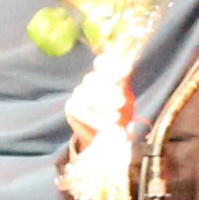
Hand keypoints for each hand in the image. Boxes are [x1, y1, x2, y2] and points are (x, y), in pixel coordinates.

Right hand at [59, 55, 131, 199]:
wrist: (106, 137)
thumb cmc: (119, 115)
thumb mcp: (127, 100)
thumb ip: (124, 84)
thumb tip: (126, 65)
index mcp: (106, 75)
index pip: (104, 62)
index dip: (110, 64)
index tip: (124, 71)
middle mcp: (91, 80)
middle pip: (94, 78)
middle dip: (108, 91)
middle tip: (121, 103)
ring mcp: (79, 92)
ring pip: (85, 93)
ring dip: (101, 106)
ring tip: (115, 118)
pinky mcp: (71, 106)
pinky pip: (79, 109)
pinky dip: (93, 118)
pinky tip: (104, 126)